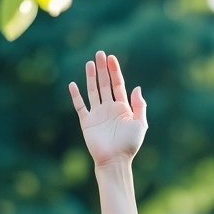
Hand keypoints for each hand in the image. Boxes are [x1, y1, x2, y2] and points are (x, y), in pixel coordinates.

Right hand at [68, 50, 147, 167]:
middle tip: (99, 53)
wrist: (115, 160)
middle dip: (102, 69)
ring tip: (90, 63)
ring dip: (91, 77)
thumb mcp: (140, 124)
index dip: (115, 71)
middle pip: (105, 84)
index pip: (118, 85)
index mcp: (123, 108)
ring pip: (93, 91)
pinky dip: (76, 96)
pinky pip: (80, 106)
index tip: (111, 57)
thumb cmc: (129, 145)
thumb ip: (139, 106)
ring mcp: (97, 114)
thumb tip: (137, 87)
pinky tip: (73, 84)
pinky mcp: (87, 121)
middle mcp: (109, 108)